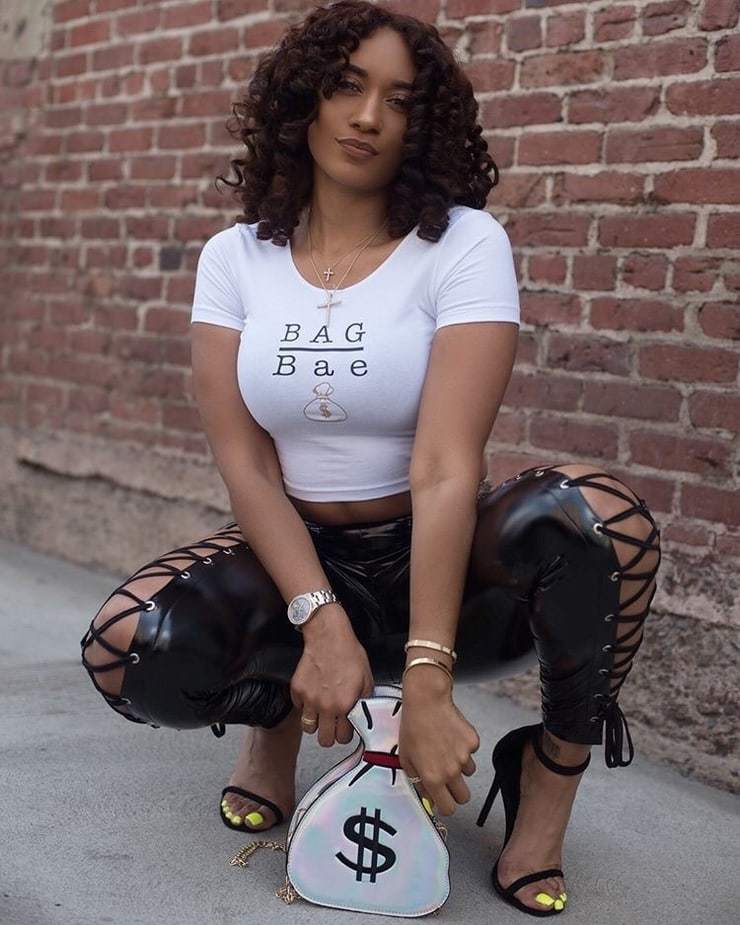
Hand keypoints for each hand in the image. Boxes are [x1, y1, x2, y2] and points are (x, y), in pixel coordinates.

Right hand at [290, 612, 373, 747]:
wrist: (328, 637)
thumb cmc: (349, 654)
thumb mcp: (367, 678)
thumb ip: (364, 701)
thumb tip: (364, 716)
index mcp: (345, 706)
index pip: (343, 738)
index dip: (346, 734)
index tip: (345, 728)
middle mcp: (325, 706)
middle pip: (324, 740)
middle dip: (330, 735)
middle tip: (332, 725)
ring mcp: (309, 699)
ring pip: (308, 727)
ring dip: (315, 723)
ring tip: (321, 713)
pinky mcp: (297, 690)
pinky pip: (299, 708)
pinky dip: (305, 705)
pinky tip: (313, 694)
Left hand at [398, 682, 479, 816]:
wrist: (427, 701)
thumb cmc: (413, 727)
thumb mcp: (406, 758)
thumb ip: (418, 781)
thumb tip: (428, 797)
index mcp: (433, 778)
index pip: (449, 809)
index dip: (446, 805)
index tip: (442, 799)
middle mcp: (451, 771)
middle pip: (464, 797)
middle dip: (456, 791)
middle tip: (447, 777)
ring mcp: (464, 756)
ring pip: (469, 773)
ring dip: (460, 766)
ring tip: (445, 748)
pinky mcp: (473, 742)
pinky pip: (472, 752)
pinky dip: (464, 747)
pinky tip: (451, 735)